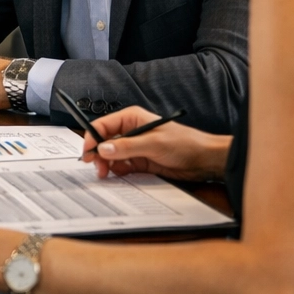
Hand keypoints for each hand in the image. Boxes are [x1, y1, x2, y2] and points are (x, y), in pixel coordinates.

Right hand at [79, 106, 232, 182]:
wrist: (205, 160)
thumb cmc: (185, 143)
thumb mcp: (154, 143)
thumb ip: (127, 146)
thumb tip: (103, 149)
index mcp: (131, 118)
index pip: (102, 126)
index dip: (92, 138)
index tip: (88, 153)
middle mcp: (130, 131)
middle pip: (104, 141)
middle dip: (98, 154)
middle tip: (98, 168)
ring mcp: (134, 147)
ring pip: (111, 155)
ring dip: (107, 164)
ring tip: (107, 174)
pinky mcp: (140, 161)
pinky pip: (122, 166)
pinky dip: (117, 171)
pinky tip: (118, 175)